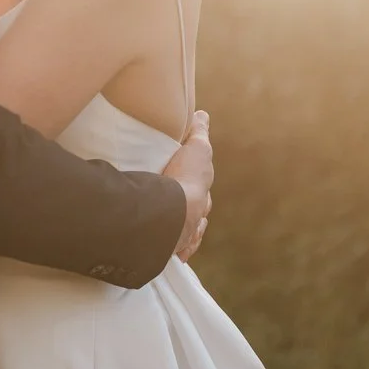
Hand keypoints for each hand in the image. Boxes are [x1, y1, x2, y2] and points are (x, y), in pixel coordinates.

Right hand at [160, 110, 212, 261]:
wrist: (174, 209)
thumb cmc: (185, 177)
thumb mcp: (195, 148)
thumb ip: (198, 132)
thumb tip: (203, 115)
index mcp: (202, 197)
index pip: (202, 195)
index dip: (196, 190)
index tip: (188, 186)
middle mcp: (197, 219)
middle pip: (195, 217)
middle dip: (188, 213)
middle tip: (174, 207)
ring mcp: (184, 237)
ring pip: (186, 236)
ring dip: (179, 232)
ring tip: (166, 228)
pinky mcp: (171, 251)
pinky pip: (176, 253)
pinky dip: (174, 251)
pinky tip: (168, 253)